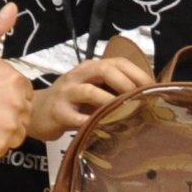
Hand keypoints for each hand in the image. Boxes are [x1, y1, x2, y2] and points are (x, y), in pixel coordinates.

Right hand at [0, 6, 33, 159]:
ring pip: (14, 132)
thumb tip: (13, 7)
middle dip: (5, 113)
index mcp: (17, 81)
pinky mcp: (0, 147)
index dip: (4, 95)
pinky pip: (2, 148)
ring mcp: (11, 127)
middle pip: (21, 113)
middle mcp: (19, 105)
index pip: (21, 93)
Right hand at [26, 48, 153, 142]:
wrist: (38, 111)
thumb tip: (147, 97)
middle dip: (126, 84)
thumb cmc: (72, 102)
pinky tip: (105, 129)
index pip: (118, 62)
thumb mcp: (93, 89)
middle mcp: (78, 76)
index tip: (153, 89)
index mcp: (90, 68)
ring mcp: (66, 93)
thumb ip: (113, 88)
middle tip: (140, 101)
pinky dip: (92, 123)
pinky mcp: (58, 113)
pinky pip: (77, 118)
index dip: (138, 74)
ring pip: (89, 91)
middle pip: (104, 70)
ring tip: (125, 113)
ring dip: (110, 102)